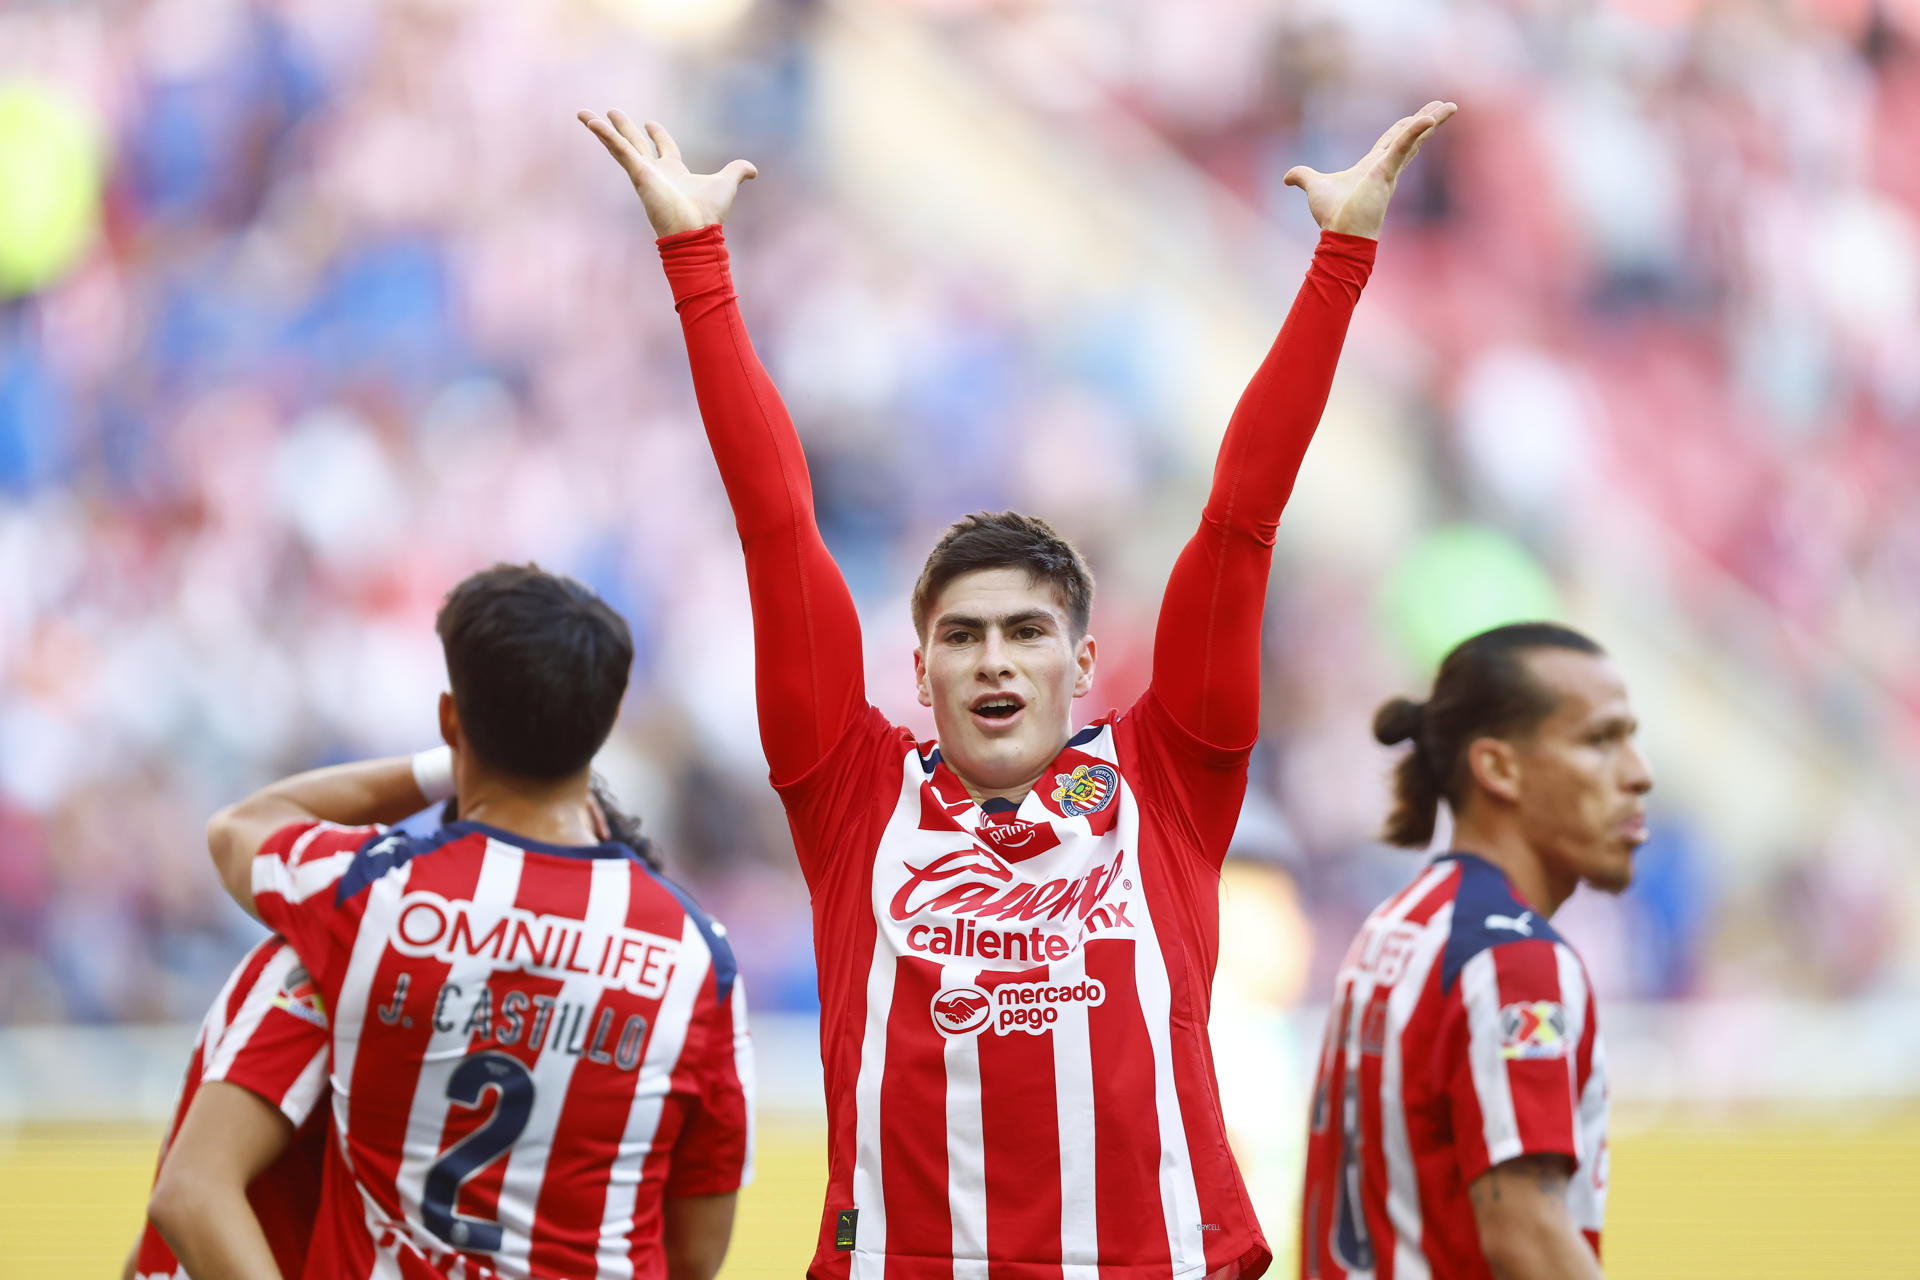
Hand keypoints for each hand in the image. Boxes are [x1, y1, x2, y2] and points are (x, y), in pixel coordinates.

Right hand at [578, 110, 756, 237]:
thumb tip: (753, 169)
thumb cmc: (710, 213)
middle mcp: (656, 172)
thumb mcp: (727, 183)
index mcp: (674, 171)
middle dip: (624, 128)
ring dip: (602, 130)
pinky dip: (605, 136)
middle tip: (611, 112)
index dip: (657, 134)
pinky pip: (618, 150)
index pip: (663, 148)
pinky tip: (592, 121)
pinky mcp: (638, 174)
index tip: (649, 123)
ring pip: (619, 146)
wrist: (696, 232)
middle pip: (635, 143)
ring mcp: (644, 173)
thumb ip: (738, 172)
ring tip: (584, 114)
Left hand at [1283, 100, 1456, 238]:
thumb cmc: (1332, 216)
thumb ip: (1302, 177)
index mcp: (1373, 166)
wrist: (1340, 235)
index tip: (1421, 115)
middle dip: (1428, 119)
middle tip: (1447, 106)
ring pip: (1414, 138)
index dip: (1407, 127)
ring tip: (1451, 106)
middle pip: (1411, 135)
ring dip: (1432, 120)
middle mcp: (1385, 166)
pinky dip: (1415, 131)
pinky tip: (1429, 117)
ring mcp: (1388, 168)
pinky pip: (1403, 146)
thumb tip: (1287, 177)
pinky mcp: (1385, 172)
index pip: (1394, 141)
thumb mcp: (1313, 187)